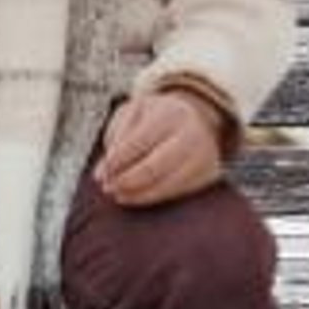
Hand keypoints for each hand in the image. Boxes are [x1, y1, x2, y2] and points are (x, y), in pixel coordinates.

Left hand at [93, 91, 226, 206]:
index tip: (99, 175)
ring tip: (118, 194)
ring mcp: (203, 155)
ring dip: (138, 194)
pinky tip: (136, 196)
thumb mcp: (133, 112)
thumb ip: (116, 137)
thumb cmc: (155, 116)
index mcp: (169, 113)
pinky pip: (177, 192)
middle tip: (107, 188)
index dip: (115, 162)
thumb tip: (103, 172)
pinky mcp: (209, 174)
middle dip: (126, 181)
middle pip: (153, 167)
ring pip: (166, 185)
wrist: (195, 117)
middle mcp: (191, 134)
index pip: (137, 143)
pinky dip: (153, 197)